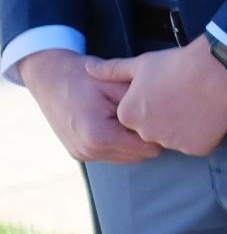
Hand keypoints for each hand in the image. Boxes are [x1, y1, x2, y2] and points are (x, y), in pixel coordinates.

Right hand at [19, 50, 156, 162]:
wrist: (48, 75)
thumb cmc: (84, 76)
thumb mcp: (117, 84)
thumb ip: (143, 104)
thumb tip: (170, 118)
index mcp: (99, 136)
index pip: (149, 148)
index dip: (158, 131)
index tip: (160, 114)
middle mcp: (89, 150)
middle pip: (140, 156)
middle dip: (146, 137)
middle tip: (146, 113)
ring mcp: (82, 154)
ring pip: (128, 157)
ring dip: (133, 141)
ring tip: (128, 116)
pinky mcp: (79, 153)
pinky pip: (113, 154)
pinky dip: (120, 142)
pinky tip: (116, 122)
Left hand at [109, 39, 226, 155]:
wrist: (217, 68)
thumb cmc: (177, 64)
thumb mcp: (140, 64)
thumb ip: (112, 70)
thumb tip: (88, 69)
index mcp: (129, 115)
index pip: (137, 119)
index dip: (152, 106)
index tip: (166, 92)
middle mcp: (147, 133)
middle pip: (155, 132)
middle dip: (167, 120)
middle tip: (183, 99)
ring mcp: (173, 142)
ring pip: (176, 140)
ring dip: (185, 129)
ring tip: (196, 105)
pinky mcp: (197, 147)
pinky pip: (197, 145)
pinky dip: (203, 135)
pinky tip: (208, 116)